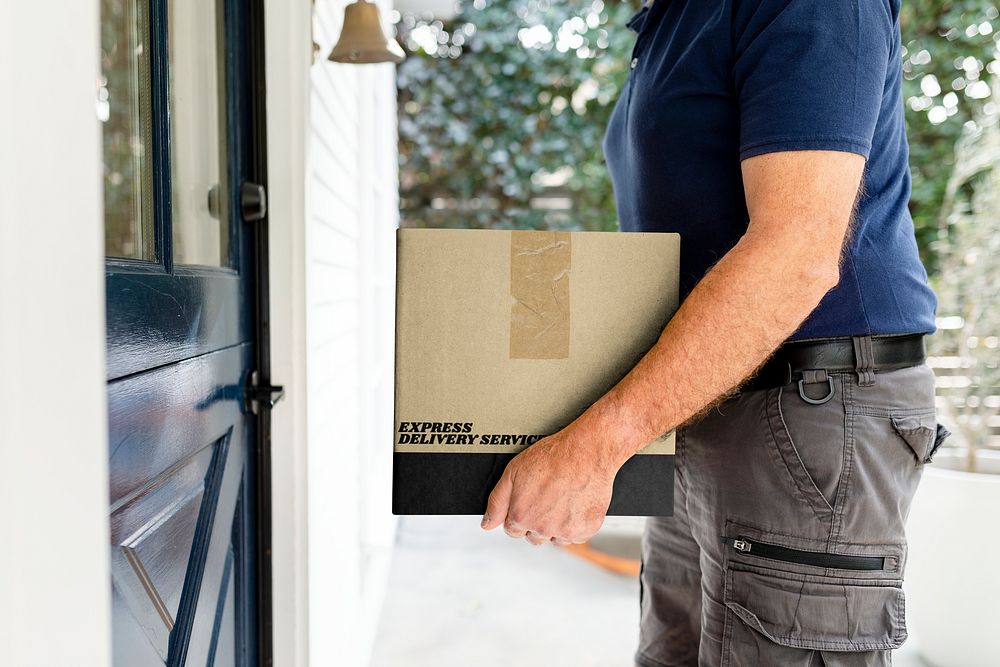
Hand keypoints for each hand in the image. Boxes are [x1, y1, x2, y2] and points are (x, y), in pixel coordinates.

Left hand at [479, 426, 617, 545]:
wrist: (586, 451)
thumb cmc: (552, 457)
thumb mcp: (513, 472)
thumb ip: (497, 502)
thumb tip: (487, 524)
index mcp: (521, 516)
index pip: (512, 529)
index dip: (519, 513)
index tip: (529, 501)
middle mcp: (542, 528)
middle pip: (533, 536)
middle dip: (536, 521)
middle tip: (546, 497)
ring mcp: (564, 531)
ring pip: (553, 537)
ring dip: (555, 525)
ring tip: (561, 498)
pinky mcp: (585, 530)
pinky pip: (574, 536)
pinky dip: (574, 524)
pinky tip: (573, 503)